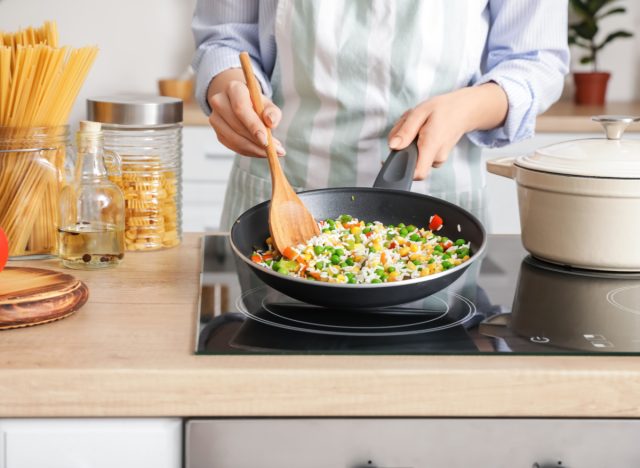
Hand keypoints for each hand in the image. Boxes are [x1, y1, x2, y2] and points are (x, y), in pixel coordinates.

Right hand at [207, 69, 284, 157]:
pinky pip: (233, 146)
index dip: (253, 125)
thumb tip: (271, 122)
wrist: (241, 104)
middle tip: (275, 150)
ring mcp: (215, 118)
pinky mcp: (217, 132)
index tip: (266, 140)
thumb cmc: (257, 104)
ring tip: (271, 152)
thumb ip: (273, 112)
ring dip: (254, 149)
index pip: (240, 108)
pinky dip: (249, 151)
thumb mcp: (268, 104)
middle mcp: (219, 101)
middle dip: (256, 141)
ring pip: (234, 139)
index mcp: (233, 88)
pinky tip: (260, 151)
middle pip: (237, 126)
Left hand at [388, 83, 507, 179]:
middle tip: (408, 126)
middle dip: (402, 146)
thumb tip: (393, 146)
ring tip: (417, 126)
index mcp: (431, 146)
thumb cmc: (443, 109)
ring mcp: (438, 160)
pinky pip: (421, 156)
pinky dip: (416, 144)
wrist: (464, 110)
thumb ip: (406, 130)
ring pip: (414, 158)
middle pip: (409, 162)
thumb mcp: (420, 112)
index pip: (417, 173)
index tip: (395, 156)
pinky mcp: (437, 159)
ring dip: (409, 143)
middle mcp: (436, 157)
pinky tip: (422, 131)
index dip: (402, 170)